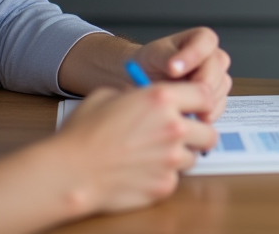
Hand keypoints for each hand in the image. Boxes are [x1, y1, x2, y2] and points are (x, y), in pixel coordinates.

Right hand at [54, 83, 218, 212]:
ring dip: (180, 156)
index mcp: (162, 99)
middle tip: (180, 136)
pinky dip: (163, 176)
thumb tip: (144, 94)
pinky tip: (142, 172)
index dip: (201, 102)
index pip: (206, 95)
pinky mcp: (164, 185)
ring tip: (154, 155)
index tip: (196, 108)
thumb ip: (136, 93)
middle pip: (209, 132)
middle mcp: (174, 127)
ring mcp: (171, 159)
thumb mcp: (108, 95)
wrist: (69, 171)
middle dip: (197, 134)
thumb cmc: (82, 134)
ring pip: (194, 157)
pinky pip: (174, 179)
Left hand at [133, 27, 231, 121]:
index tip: (174, 69)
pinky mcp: (215, 97)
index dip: (194, 54)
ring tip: (182, 105)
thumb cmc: (148, 64)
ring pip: (220, 86)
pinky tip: (192, 115)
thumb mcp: (151, 56)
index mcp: (197, 39)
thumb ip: (165, 57)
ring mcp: (215, 77)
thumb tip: (175, 66)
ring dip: (204, 98)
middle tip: (183, 94)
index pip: (206, 40)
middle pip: (218, 65)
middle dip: (201, 82)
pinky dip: (207, 112)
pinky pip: (219, 105)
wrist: (141, 83)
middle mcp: (211, 56)